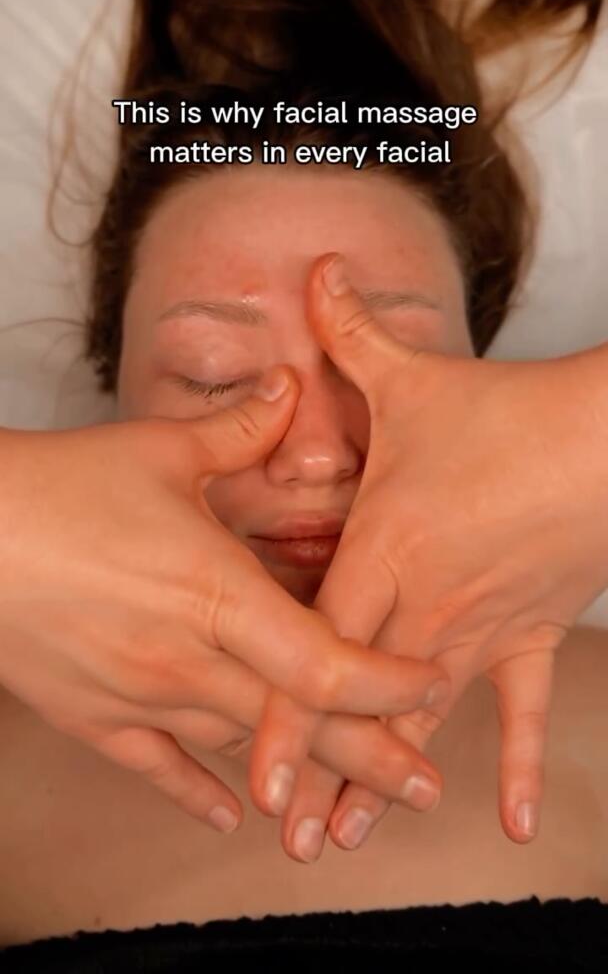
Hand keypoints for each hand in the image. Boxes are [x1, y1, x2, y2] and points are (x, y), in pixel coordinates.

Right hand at [0, 365, 446, 832]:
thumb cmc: (61, 487)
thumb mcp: (159, 451)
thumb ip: (240, 429)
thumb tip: (287, 386)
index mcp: (216, 594)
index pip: (326, 663)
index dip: (389, 683)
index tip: (433, 684)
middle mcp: (187, 660)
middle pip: (298, 727)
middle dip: (372, 758)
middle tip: (426, 788)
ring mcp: (140, 698)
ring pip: (240, 753)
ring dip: (300, 779)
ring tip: (351, 804)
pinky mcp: (94, 719)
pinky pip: (160, 770)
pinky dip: (200, 794)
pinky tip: (233, 818)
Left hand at [249, 253, 607, 851]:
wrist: (604, 441)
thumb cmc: (505, 414)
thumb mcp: (414, 378)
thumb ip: (350, 331)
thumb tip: (314, 268)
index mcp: (384, 550)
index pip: (317, 647)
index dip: (282, 715)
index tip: (256, 781)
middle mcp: (425, 603)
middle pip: (363, 703)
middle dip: (325, 770)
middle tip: (288, 839)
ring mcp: (482, 627)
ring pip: (422, 719)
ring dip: (386, 779)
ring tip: (351, 841)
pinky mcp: (531, 634)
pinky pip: (520, 710)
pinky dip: (515, 763)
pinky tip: (509, 825)